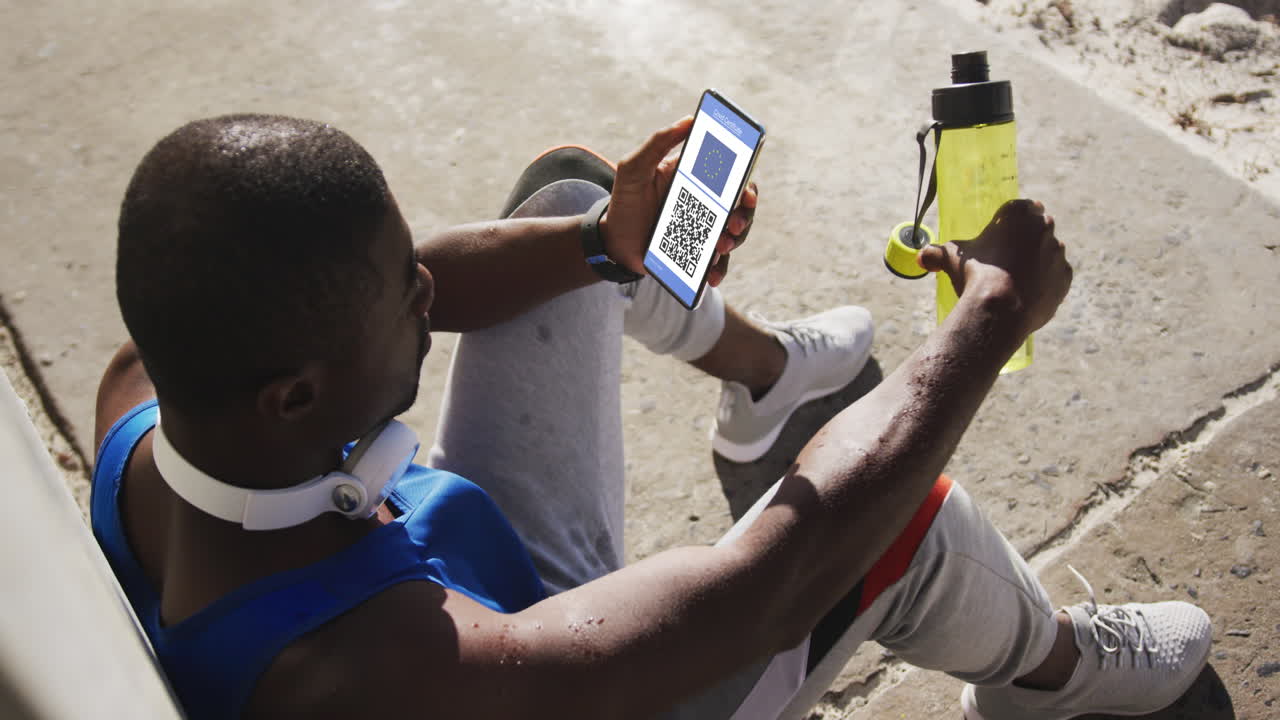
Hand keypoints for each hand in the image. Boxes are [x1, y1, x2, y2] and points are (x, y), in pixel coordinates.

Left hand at [600, 117, 758, 286]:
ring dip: (733, 241)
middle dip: (744, 216)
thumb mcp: (634, 167)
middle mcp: (706, 204)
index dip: (746, 184)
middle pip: (741, 208)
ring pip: (734, 236)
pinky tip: (711, 276)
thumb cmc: (625, 199)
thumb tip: (690, 120)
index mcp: (698, 180)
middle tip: (733, 224)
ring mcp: (704, 231)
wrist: (613, 241)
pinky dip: (718, 270)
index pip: (733, 177)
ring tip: (719, 247)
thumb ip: (658, 142)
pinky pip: (717, 263)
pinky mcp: (697, 255)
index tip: (745, 192)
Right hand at [917, 199, 1071, 337]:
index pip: (1020, 207)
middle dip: (1026, 239)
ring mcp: (1058, 254)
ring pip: (1048, 252)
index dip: (1010, 220)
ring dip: (1037, 260)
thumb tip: (921, 258)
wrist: (1001, 311)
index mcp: (1020, 214)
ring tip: (1014, 279)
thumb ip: (936, 253)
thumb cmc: (976, 276)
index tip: (1001, 233)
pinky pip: (1055, 277)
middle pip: (1038, 227)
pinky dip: (1045, 282)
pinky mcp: (1065, 278)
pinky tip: (1026, 293)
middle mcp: (1045, 228)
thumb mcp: (951, 259)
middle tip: (1006, 257)